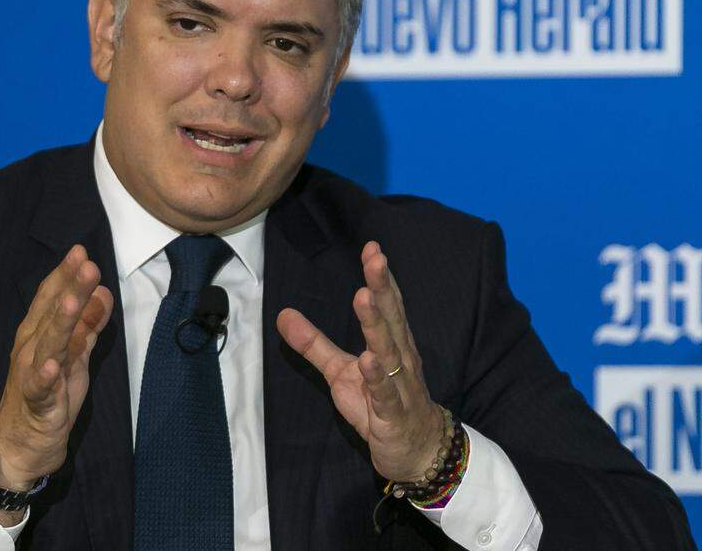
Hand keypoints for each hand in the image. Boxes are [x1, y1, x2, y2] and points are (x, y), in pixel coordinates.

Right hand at [0, 245, 113, 492]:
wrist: (20, 447)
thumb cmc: (49, 396)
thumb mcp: (75, 356)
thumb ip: (88, 325)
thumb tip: (103, 293)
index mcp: (39, 334)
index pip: (51, 298)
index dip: (65, 275)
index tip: (81, 251)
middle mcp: (31, 349)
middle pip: (51, 313)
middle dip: (69, 287)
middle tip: (86, 262)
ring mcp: (32, 374)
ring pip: (48, 344)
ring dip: (60, 322)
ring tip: (73, 301)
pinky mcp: (37, 403)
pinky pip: (41, 387)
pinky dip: (46, 375)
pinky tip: (54, 364)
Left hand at [277, 241, 444, 482]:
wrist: (417, 452)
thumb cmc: (382, 406)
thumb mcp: (341, 373)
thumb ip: (315, 344)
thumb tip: (283, 314)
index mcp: (392, 345)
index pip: (387, 305)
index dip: (380, 278)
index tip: (372, 248)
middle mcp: (401, 359)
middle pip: (391, 319)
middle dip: (382, 288)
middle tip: (374, 259)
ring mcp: (400, 386)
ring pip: (389, 352)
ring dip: (376, 325)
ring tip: (363, 298)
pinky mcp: (394, 414)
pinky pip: (385, 394)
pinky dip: (377, 378)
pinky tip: (368, 361)